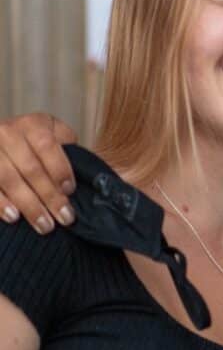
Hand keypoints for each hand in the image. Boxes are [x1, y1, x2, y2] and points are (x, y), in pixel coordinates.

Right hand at [0, 113, 78, 234]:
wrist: (1, 140)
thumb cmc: (35, 143)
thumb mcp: (54, 135)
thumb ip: (67, 149)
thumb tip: (87, 175)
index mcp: (32, 124)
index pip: (47, 146)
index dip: (59, 170)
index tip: (70, 191)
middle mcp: (7, 134)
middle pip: (30, 168)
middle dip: (50, 196)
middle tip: (65, 217)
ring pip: (8, 180)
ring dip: (28, 205)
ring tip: (44, 225)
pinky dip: (1, 203)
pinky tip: (13, 217)